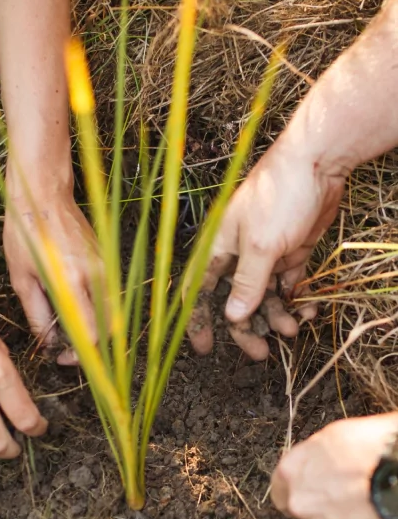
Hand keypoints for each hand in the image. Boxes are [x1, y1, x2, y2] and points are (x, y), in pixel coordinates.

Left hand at [3, 184, 103, 365]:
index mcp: (71, 282)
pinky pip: (109, 295)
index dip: (80, 354)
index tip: (64, 358)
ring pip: (112, 313)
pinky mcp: (106, 260)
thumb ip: (37, 314)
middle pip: (110, 328)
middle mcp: (94, 276)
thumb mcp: (22, 278)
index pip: (91, 333)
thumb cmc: (26, 232)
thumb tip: (47, 341)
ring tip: (71, 331)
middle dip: (94, 347)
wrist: (44, 194)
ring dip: (97, 329)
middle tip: (70, 351)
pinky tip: (77, 309)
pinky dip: (98, 311)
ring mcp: (105, 267)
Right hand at [187, 138, 345, 359]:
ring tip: (291, 329)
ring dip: (276, 315)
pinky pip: (287, 284)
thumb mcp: (260, 245)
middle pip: (235, 300)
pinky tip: (306, 310)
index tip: (203, 346)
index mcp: (219, 247)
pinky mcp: (289, 251)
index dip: (198, 318)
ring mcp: (265, 253)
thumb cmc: (278, 195)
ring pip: (264, 295)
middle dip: (247, 328)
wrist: (319, 164)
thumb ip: (247, 283)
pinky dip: (295, 299)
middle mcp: (238, 253)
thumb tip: (232, 316)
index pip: (198, 289)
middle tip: (260, 353)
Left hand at [271, 414, 397, 518]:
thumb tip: (326, 460)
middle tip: (351, 497)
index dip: (299, 485)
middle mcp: (301, 503)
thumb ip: (320, 454)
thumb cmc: (378, 447)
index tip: (310, 487)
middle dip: (324, 506)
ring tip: (373, 510)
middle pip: (305, 510)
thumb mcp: (340, 434)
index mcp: (293, 470)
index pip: (281, 485)